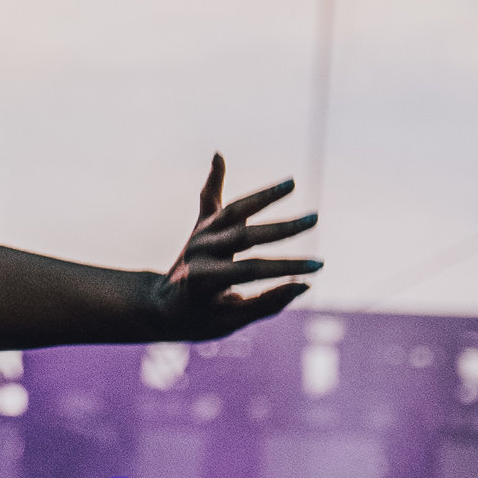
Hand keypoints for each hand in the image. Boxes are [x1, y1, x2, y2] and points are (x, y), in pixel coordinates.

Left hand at [147, 154, 320, 341]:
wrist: (160, 305)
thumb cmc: (200, 318)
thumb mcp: (231, 321)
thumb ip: (266, 304)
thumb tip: (304, 286)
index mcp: (204, 280)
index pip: (252, 270)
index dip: (285, 268)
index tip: (317, 268)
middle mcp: (200, 252)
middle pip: (245, 235)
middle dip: (283, 228)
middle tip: (314, 218)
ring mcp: (199, 235)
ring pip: (233, 210)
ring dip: (263, 195)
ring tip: (292, 183)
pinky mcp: (200, 226)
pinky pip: (208, 199)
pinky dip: (214, 177)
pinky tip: (218, 156)